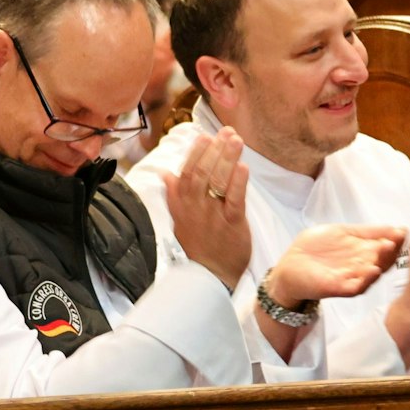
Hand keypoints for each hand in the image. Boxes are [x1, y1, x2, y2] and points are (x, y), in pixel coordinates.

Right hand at [156, 126, 251, 287]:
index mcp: (182, 206)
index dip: (195, 154)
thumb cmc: (199, 247)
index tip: (203, 137)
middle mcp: (195, 209)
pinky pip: (234, 201)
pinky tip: (243, 167)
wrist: (211, 278)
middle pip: (201, 173)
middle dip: (213, 150)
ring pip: (216, 182)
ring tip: (235, 140)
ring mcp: (213, 217)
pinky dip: (237, 182)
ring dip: (226, 158)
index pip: (185, 174)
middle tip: (225, 132)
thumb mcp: (180, 221)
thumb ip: (174, 196)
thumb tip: (165, 173)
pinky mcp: (232, 226)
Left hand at [266, 224, 404, 305]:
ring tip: (387, 249)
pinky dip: (365, 280)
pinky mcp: (339, 289)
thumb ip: (368, 231)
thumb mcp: (343, 232)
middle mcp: (363, 267)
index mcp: (366, 253)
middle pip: (383, 260)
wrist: (291, 265)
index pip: (386, 247)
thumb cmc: (316, 248)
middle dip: (391, 250)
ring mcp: (353, 278)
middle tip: (396, 239)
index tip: (403, 230)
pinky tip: (372, 269)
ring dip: (381, 262)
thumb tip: (397, 228)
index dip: (395, 239)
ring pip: (372, 273)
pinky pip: (356, 287)